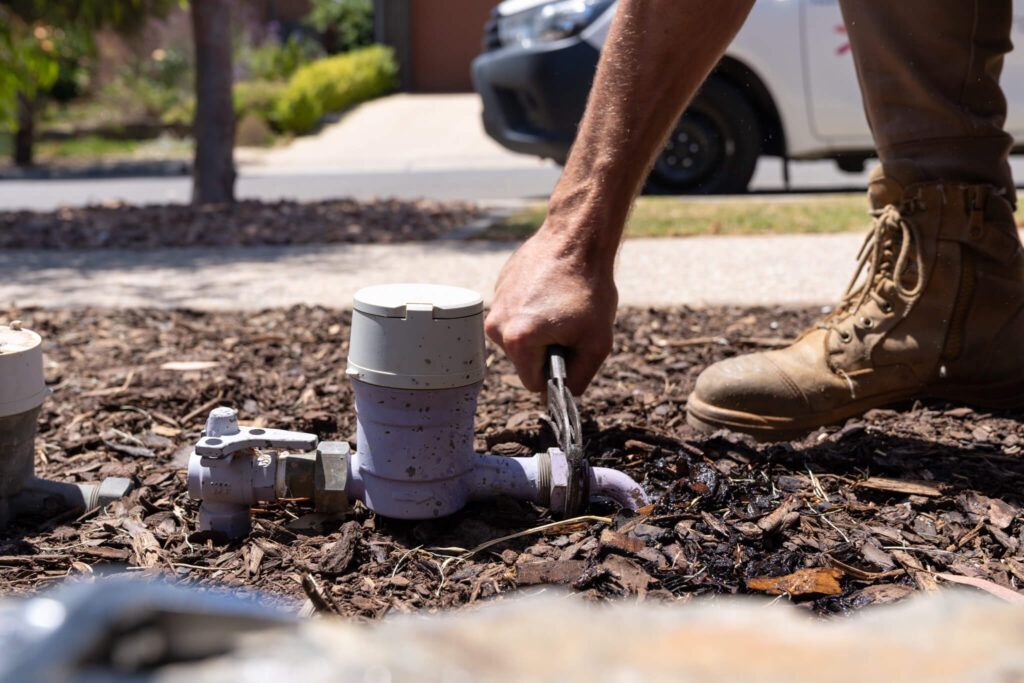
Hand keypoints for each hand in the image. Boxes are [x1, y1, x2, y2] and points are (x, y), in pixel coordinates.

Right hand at [485, 228, 617, 394]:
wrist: (576, 237)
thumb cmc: (589, 289)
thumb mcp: (597, 344)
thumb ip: (578, 379)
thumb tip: (562, 397)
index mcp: (517, 341)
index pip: (534, 383)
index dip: (558, 371)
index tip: (571, 348)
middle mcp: (497, 325)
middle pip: (525, 360)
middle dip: (548, 349)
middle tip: (570, 323)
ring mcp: (495, 304)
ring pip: (520, 337)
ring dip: (540, 329)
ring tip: (561, 304)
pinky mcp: (499, 287)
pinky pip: (517, 313)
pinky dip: (534, 308)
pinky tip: (551, 290)